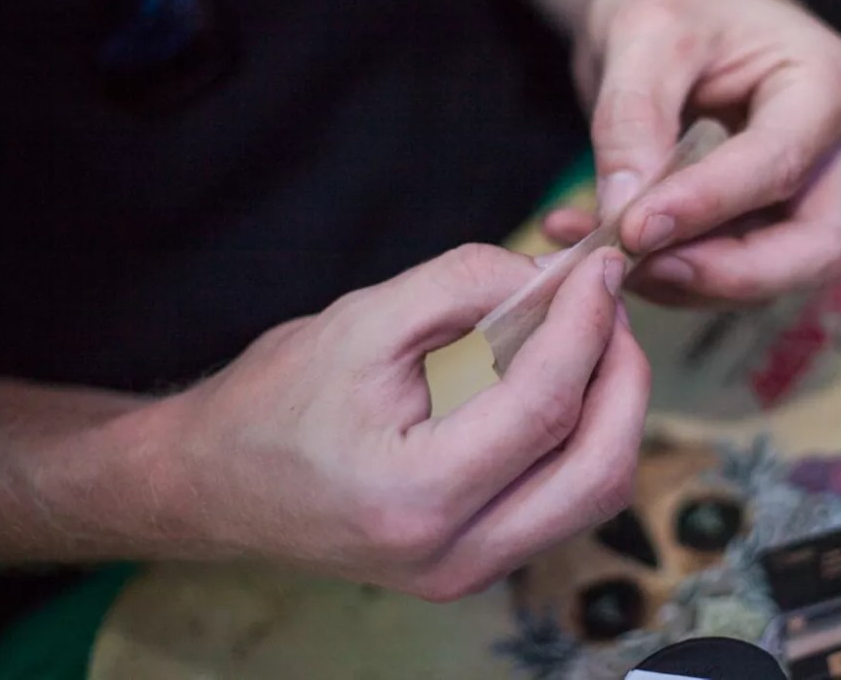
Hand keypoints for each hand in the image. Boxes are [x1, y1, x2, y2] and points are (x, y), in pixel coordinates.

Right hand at [162, 244, 648, 599]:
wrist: (215, 484)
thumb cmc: (274, 402)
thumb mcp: (362, 319)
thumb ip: (464, 285)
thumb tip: (552, 275)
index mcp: (414, 498)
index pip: (544, 408)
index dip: (585, 326)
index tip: (597, 270)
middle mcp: (454, 556)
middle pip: (599, 470)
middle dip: (625, 376)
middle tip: (608, 307)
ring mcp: (472, 571)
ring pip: (595, 493)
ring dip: (615, 408)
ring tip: (590, 337)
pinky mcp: (481, 563)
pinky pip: (566, 501)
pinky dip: (585, 435)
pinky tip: (563, 381)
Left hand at [545, 0, 840, 305]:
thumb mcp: (641, 35)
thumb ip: (633, 124)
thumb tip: (624, 221)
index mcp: (827, 86)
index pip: (779, 167)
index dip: (707, 207)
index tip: (632, 230)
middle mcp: (830, 148)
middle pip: (810, 251)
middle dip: (721, 274)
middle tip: (634, 265)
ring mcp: (800, 190)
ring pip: (765, 275)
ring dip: (678, 278)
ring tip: (589, 247)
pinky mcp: (757, 216)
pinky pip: (720, 265)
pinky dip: (658, 266)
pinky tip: (589, 235)